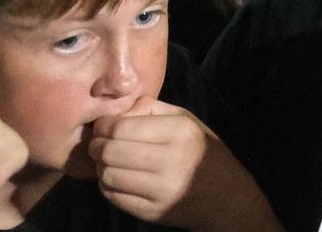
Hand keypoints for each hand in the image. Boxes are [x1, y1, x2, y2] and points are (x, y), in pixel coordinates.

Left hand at [89, 100, 271, 230]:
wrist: (226, 197)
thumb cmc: (202, 151)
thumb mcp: (187, 121)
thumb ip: (152, 109)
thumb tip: (114, 113)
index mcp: (180, 132)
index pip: (122, 127)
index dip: (103, 126)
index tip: (103, 126)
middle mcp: (171, 160)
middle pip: (110, 151)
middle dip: (96, 146)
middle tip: (98, 145)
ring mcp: (160, 190)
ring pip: (107, 175)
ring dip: (100, 167)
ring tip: (108, 161)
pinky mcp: (150, 211)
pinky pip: (113, 196)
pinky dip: (107, 185)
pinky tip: (117, 178)